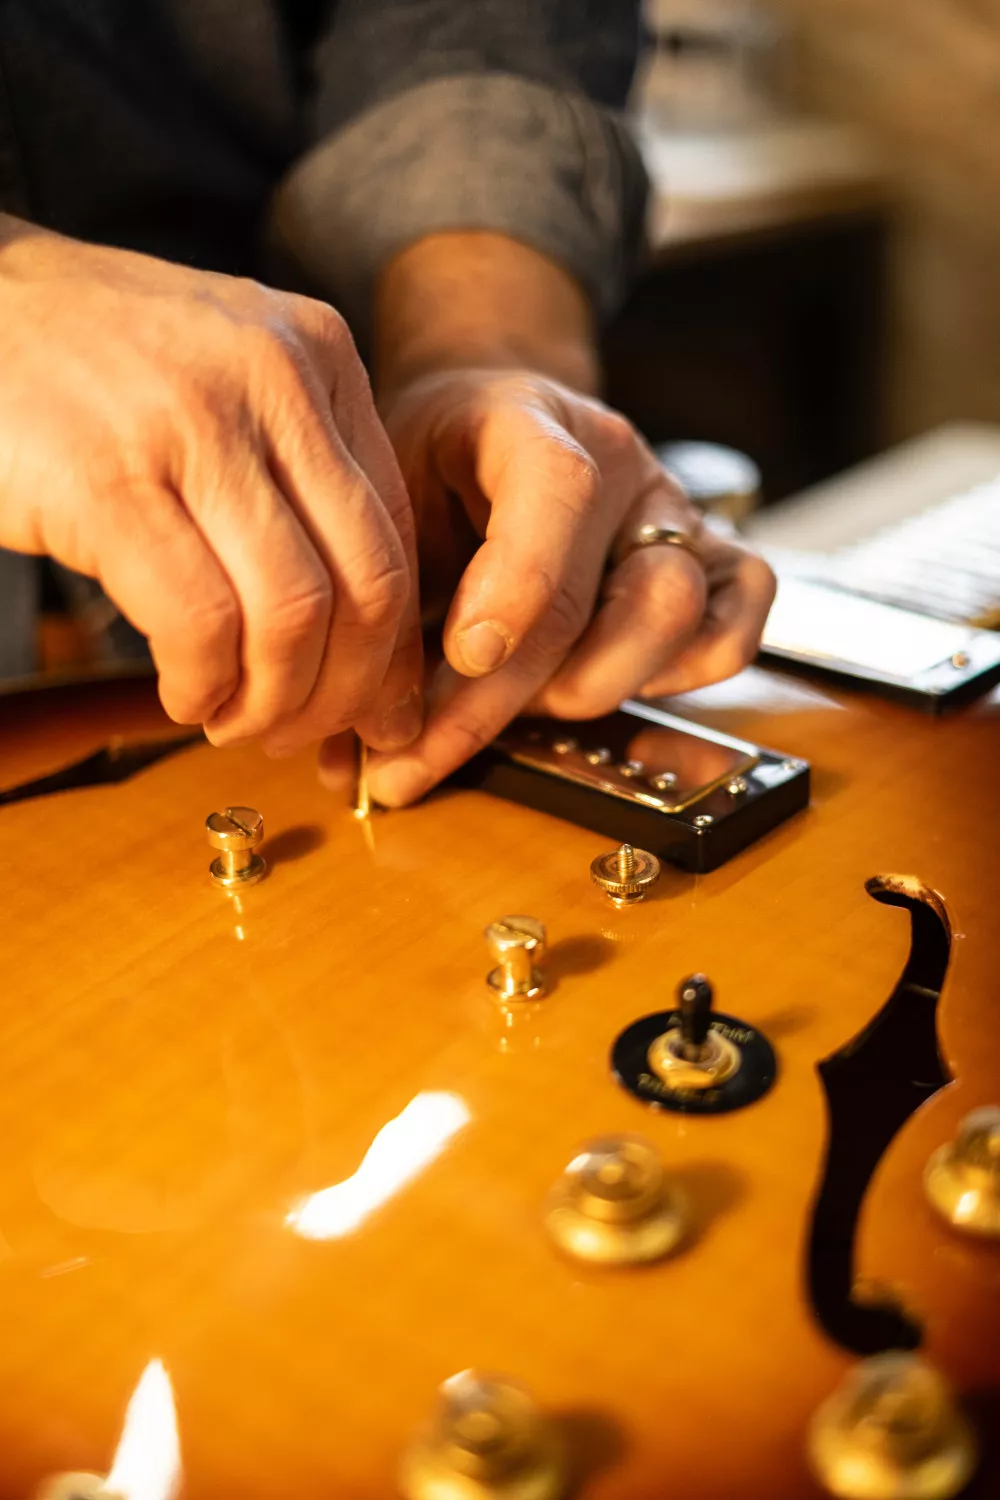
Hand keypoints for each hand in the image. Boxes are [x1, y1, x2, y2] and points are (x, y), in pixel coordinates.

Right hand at [0, 221, 422, 752]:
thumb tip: (371, 633)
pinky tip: (183, 694)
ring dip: (270, 701)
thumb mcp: (229, 379)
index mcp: (318, 352)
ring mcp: (191, 422)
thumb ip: (302, 473)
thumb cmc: (96, 366)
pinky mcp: (106, 479)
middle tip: (298, 732)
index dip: (391, 644)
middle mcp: (273, 375)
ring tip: (231, 721)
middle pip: (365, 581)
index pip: (396, 531)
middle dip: (345, 690)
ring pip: (292, 613)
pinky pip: (200, 624)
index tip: (370, 707)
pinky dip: (202, 686)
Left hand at [336, 368, 774, 805]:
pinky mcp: (711, 565)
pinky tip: (587, 690)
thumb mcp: (383, 511)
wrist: (484, 426)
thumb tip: (347, 755)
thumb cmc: (428, 472)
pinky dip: (669, 683)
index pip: (554, 486)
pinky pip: (728, 637)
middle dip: (501, 698)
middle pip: (594, 593)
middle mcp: (618, 463)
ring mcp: (674, 514)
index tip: (464, 659)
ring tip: (503, 712)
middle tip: (415, 756)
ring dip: (582, 691)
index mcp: (526, 420)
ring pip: (673, 618)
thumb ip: (378, 608)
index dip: (515, 586)